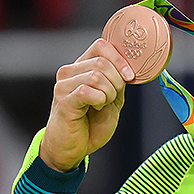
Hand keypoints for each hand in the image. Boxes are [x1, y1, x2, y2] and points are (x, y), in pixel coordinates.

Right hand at [39, 39, 134, 171]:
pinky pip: (88, 91)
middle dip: (117, 81)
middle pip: (103, 62)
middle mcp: (70, 71)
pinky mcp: (63, 100)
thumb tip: (130, 67)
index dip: (120, 59)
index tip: (130, 77)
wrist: (74, 148)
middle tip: (112, 98)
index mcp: (82, 67)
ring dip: (109, 93)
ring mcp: (64, 85)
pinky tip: (96, 108)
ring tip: (103, 104)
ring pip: (97, 75)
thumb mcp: (112, 99)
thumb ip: (119, 81)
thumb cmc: (91, 124)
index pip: (101, 46)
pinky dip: (100, 100)